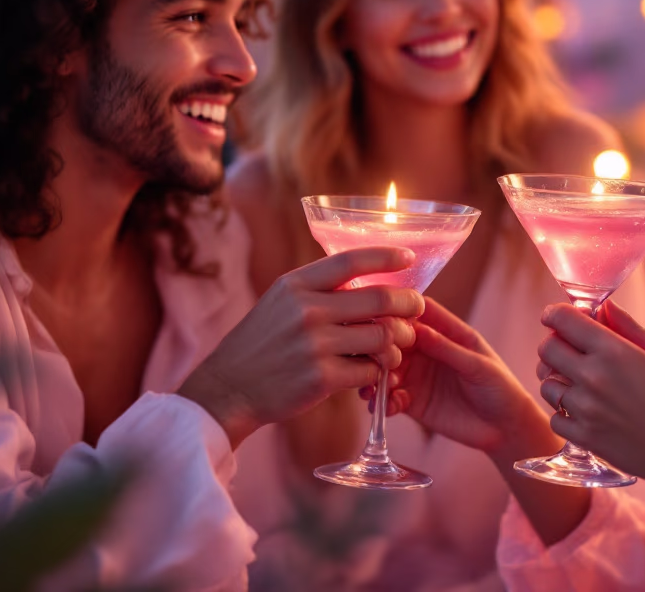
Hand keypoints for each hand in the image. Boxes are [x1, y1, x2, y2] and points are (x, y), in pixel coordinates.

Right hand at [179, 246, 423, 448]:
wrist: (228, 388)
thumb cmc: (261, 343)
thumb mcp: (280, 302)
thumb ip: (317, 289)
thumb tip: (368, 278)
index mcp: (296, 285)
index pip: (350, 260)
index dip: (386, 256)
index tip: (409, 257)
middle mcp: (306, 310)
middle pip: (378, 299)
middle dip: (407, 303)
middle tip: (416, 308)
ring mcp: (314, 345)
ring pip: (381, 337)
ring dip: (397, 343)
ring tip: (395, 347)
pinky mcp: (321, 378)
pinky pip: (369, 370)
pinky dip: (376, 372)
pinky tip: (370, 373)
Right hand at [372, 299, 591, 545]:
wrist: (505, 428)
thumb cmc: (500, 388)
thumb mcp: (478, 366)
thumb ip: (448, 349)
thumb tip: (416, 329)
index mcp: (447, 333)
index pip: (418, 313)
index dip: (400, 312)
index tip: (384, 318)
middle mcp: (427, 351)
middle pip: (394, 339)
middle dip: (381, 346)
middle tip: (375, 358)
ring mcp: (417, 376)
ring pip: (386, 369)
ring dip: (376, 376)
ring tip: (375, 387)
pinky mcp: (412, 402)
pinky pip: (390, 398)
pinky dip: (382, 401)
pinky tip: (384, 407)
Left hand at [537, 300, 644, 513]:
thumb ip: (629, 327)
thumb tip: (605, 306)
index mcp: (613, 352)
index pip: (562, 319)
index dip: (555, 314)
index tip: (556, 317)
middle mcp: (593, 377)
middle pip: (546, 349)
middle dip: (554, 344)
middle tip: (569, 351)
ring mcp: (585, 409)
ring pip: (546, 384)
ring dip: (557, 380)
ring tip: (578, 384)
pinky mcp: (583, 437)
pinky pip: (554, 418)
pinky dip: (563, 414)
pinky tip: (582, 412)